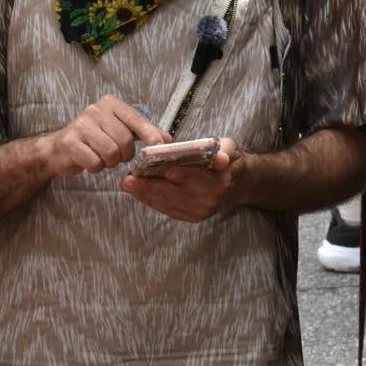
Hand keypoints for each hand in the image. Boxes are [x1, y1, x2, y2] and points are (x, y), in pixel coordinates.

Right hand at [43, 96, 164, 180]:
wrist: (59, 149)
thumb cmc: (94, 139)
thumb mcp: (118, 129)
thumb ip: (142, 132)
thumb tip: (167, 139)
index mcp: (110, 104)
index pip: (136, 119)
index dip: (149, 134)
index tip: (159, 146)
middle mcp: (95, 110)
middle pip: (124, 140)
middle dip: (123, 154)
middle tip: (115, 155)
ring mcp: (81, 125)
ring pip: (111, 152)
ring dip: (109, 162)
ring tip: (102, 157)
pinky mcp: (70, 142)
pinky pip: (95, 162)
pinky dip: (96, 167)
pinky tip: (90, 161)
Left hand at [121, 139, 241, 222]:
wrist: (238, 184)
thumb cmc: (229, 160)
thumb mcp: (230, 149)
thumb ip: (224, 151)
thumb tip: (221, 158)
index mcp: (220, 181)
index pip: (195, 178)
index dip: (177, 176)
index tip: (157, 172)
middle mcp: (209, 200)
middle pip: (175, 193)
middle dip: (150, 187)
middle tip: (128, 180)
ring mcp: (200, 211)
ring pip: (168, 203)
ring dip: (146, 195)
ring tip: (128, 185)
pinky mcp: (192, 217)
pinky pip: (168, 210)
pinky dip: (152, 201)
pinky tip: (139, 193)